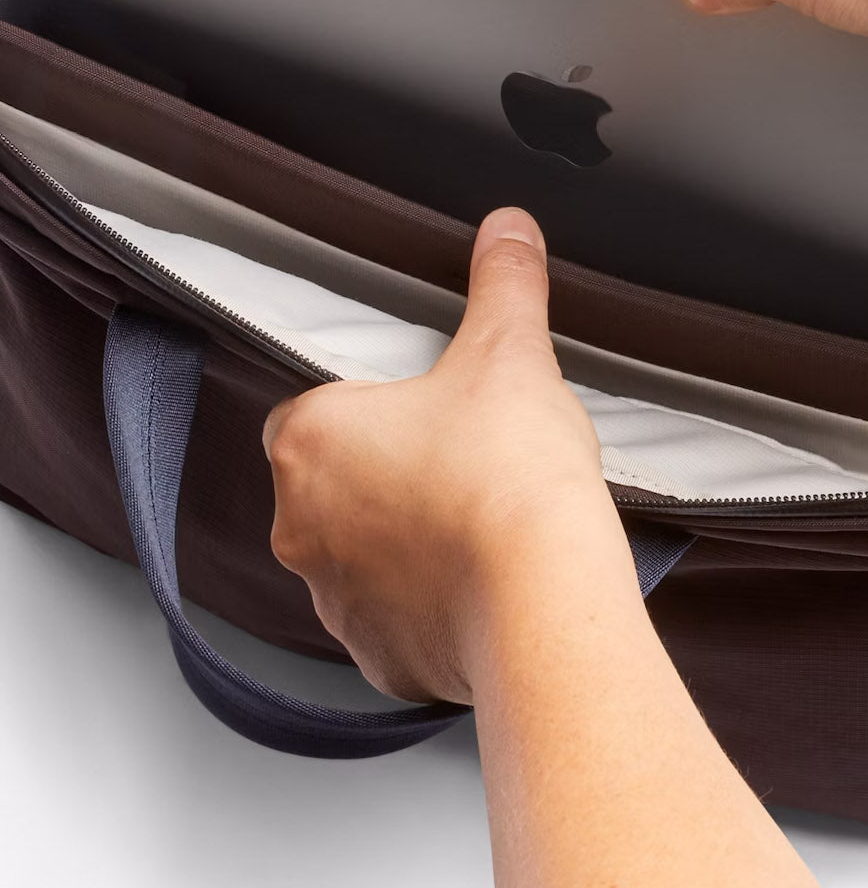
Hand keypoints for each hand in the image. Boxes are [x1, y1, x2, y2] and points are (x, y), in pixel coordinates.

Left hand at [261, 206, 635, 705]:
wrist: (544, 604)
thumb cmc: (509, 479)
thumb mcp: (510, 353)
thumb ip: (503, 282)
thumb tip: (507, 229)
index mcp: (310, 440)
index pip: (313, 409)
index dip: (370, 404)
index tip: (424, 406)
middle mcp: (302, 526)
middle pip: (335, 484)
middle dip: (390, 473)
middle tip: (463, 458)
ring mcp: (337, 600)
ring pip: (363, 556)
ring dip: (407, 542)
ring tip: (482, 520)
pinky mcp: (381, 657)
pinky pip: (397, 620)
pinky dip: (433, 604)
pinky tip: (487, 580)